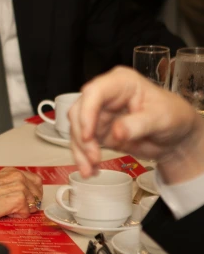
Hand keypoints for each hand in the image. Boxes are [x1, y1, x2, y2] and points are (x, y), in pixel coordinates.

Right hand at [0, 168, 42, 219]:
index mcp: (12, 171)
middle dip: (32, 202)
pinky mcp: (18, 198)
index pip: (36, 181)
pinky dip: (18, 216)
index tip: (27, 200)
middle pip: (38, 192)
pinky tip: (6, 212)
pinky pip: (27, 212)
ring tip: (7, 209)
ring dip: (23, 209)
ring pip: (34, 203)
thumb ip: (12, 185)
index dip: (33, 193)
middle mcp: (17, 175)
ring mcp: (19, 186)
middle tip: (17, 207)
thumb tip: (27, 194)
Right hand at [68, 67, 203, 183]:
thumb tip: (117, 132)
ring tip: (90, 169)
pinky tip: (90, 169)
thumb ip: (139, 124)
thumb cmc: (173, 117)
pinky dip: (83, 157)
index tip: (88, 135)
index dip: (86, 113)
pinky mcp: (98, 130)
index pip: (94, 92)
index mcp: (120, 83)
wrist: (177, 137)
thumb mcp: (162, 118)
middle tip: (93, 157)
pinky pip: (82, 143)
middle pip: (79, 111)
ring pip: (77, 129)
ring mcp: (99, 114)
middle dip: (82, 137)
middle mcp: (105, 96)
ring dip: (80, 151)